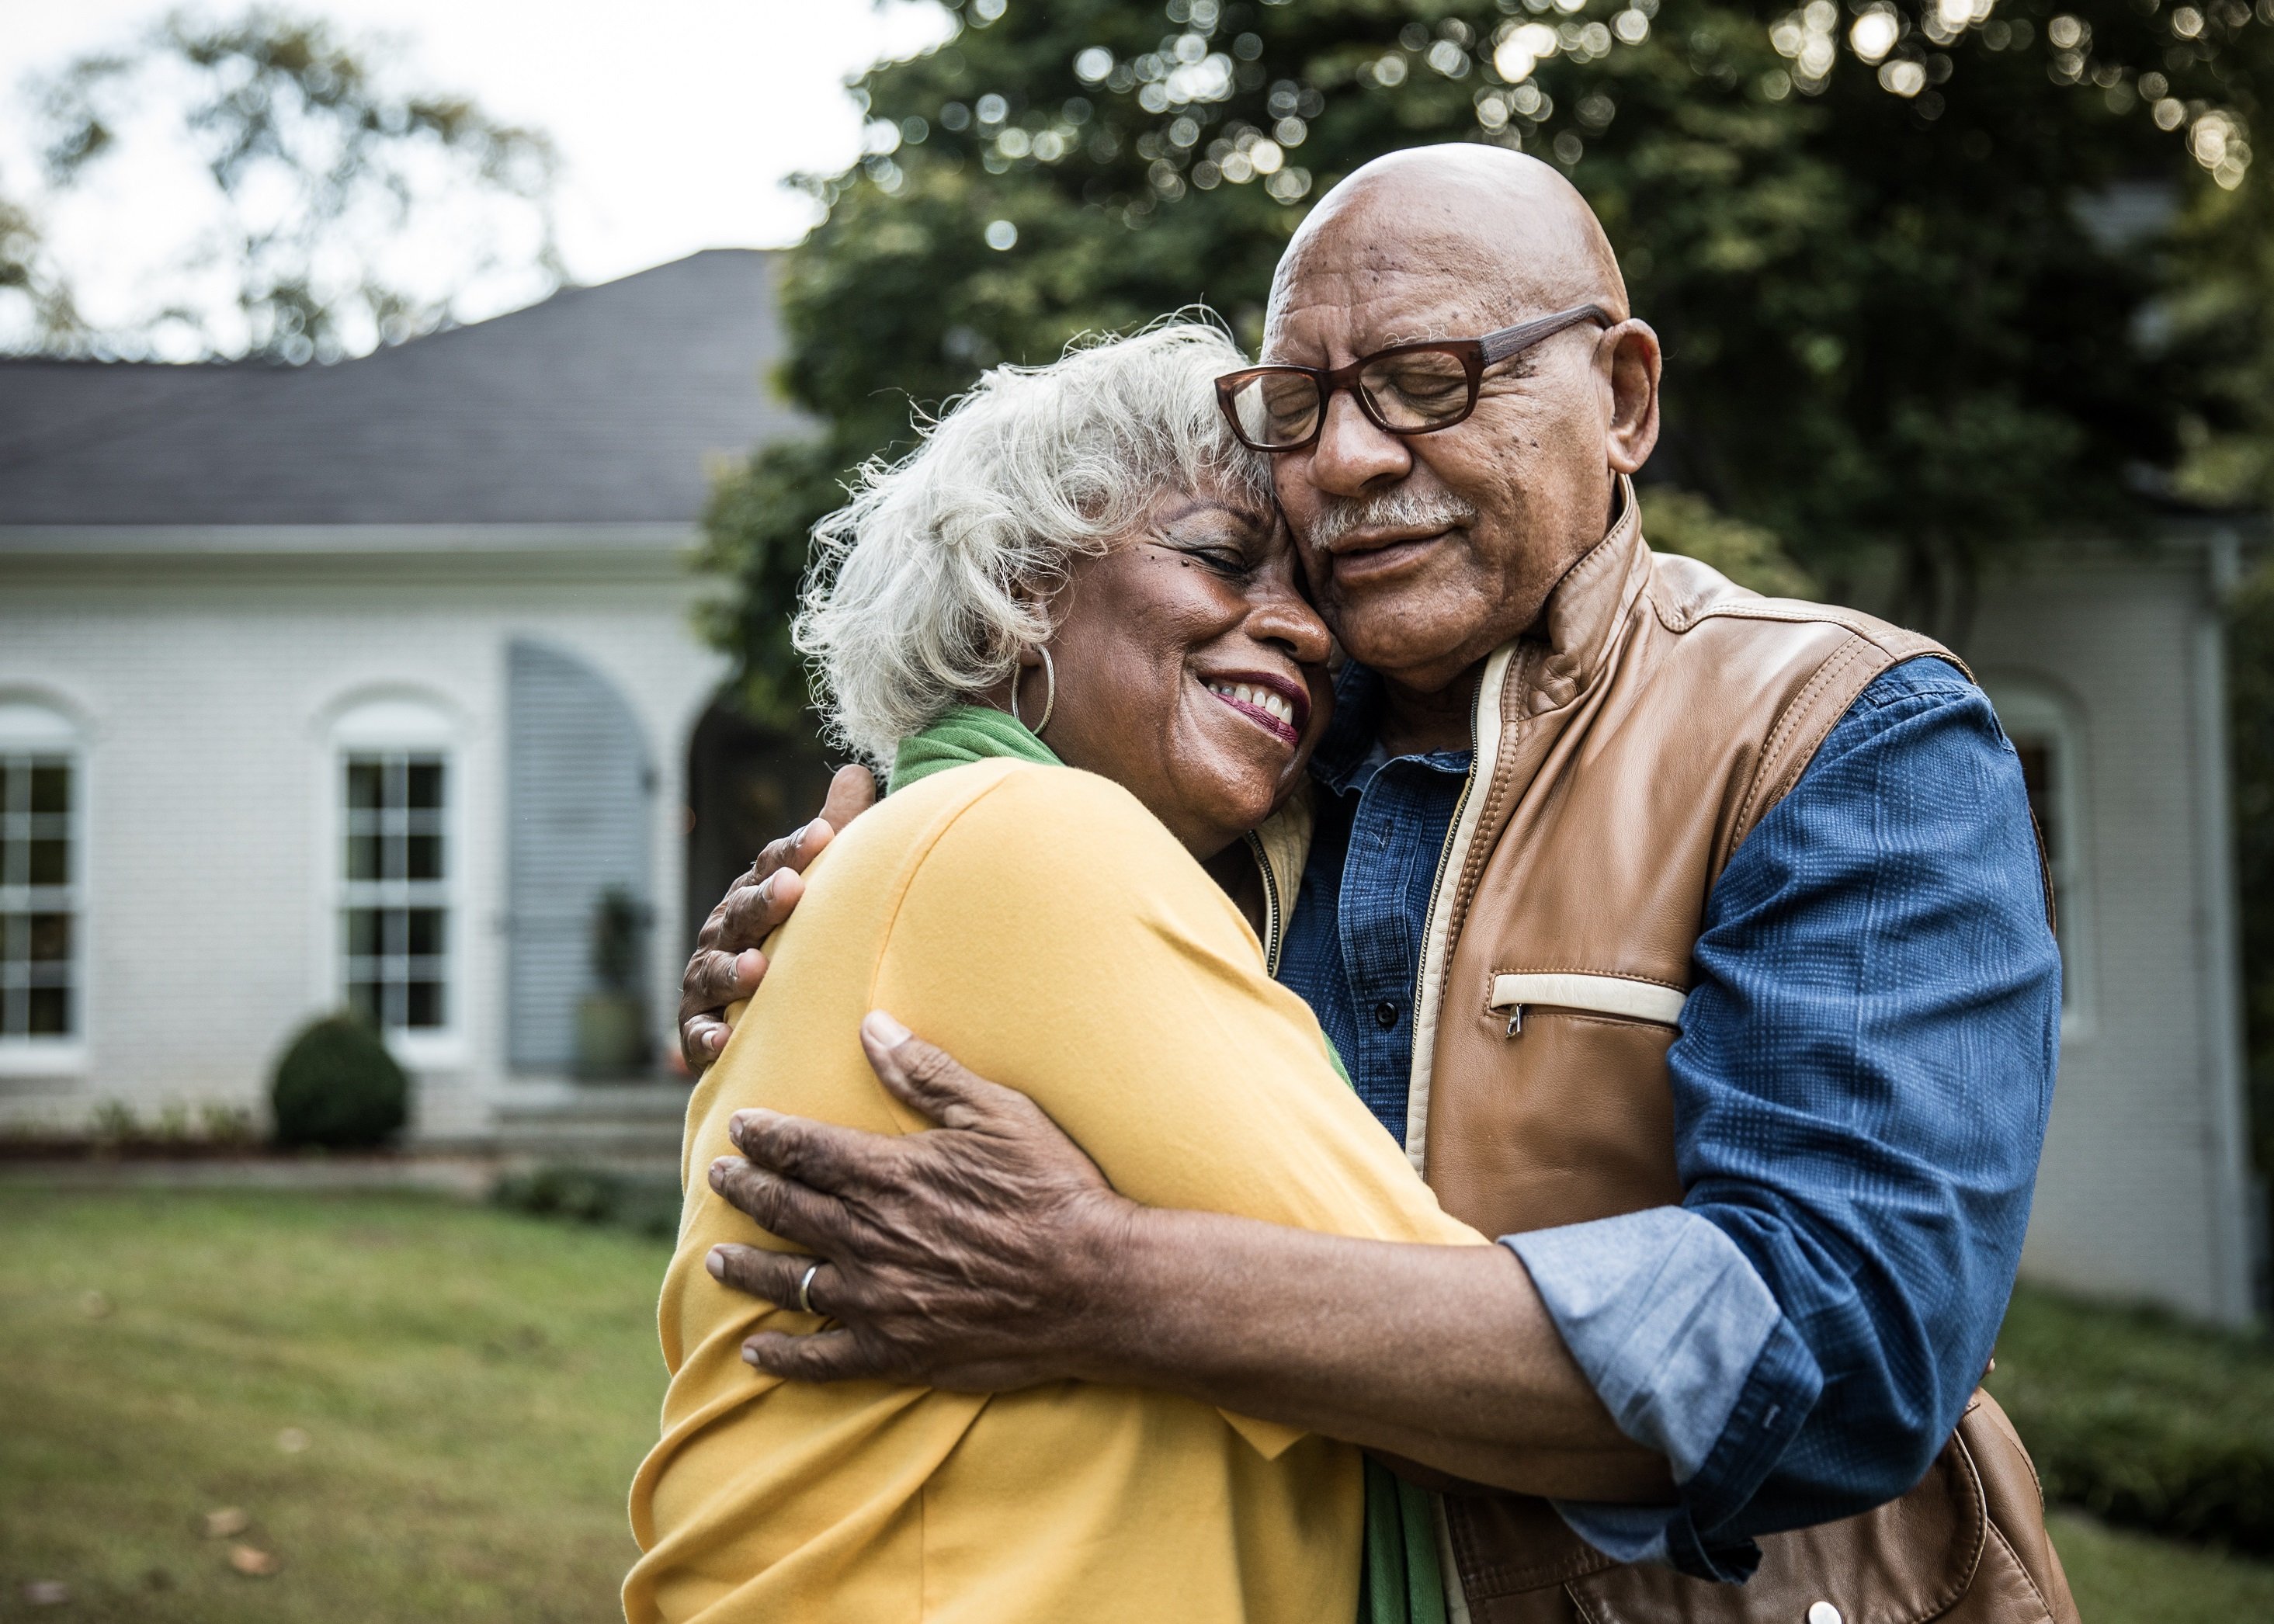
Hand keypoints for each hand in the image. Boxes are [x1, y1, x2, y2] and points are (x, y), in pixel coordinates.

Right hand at [678, 765, 876, 1070]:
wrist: (760, 1013)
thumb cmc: (795, 936)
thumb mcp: (815, 886)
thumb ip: (836, 831)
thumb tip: (856, 771)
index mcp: (753, 892)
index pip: (773, 864)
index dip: (797, 849)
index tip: (825, 834)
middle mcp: (724, 931)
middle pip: (742, 912)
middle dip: (764, 901)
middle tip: (793, 890)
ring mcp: (706, 979)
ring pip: (714, 971)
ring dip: (733, 970)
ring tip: (758, 969)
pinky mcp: (697, 1030)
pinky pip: (697, 1035)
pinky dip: (705, 1039)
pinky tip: (723, 1043)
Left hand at [703, 1011, 1137, 1388]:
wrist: (1095, 1283)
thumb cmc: (1054, 1190)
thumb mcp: (998, 1114)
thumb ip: (928, 1073)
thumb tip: (872, 1027)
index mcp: (889, 1175)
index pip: (804, 1149)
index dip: (765, 1136)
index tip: (740, 1127)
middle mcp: (869, 1238)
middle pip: (785, 1210)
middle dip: (745, 1190)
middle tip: (718, 1178)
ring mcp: (879, 1300)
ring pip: (789, 1283)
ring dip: (746, 1269)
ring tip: (717, 1259)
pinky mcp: (898, 1352)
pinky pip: (822, 1358)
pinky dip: (783, 1357)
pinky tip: (756, 1352)